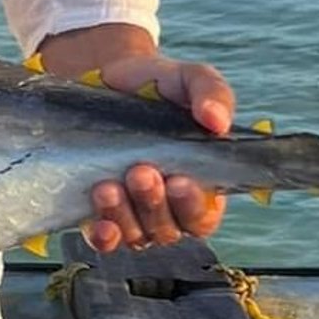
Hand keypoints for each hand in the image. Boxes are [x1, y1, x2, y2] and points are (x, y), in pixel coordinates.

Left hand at [36, 29, 233, 255]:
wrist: (106, 79)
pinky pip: (105, 239)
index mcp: (200, 183)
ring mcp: (133, 214)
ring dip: (123, 215)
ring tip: (108, 186)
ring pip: (136, 234)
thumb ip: (212, 93)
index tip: (180, 182)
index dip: (194, 206)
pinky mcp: (100, 213)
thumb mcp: (189, 79)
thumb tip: (218, 122)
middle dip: (154, 204)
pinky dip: (105, 236)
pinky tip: (100, 225)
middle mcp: (168, 206)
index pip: (204, 215)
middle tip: (140, 172)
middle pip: (168, 227)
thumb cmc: (158, 86)